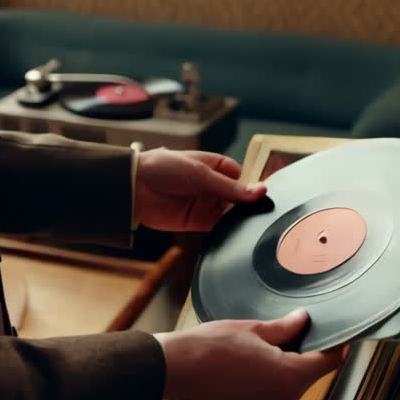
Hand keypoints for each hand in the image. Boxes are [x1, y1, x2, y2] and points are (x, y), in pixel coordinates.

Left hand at [134, 148, 265, 231]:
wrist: (134, 187)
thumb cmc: (164, 168)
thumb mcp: (201, 174)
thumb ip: (230, 187)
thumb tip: (261, 191)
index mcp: (215, 166)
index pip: (242, 177)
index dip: (252, 186)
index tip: (264, 195)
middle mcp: (213, 186)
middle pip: (239, 197)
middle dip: (248, 205)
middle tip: (263, 212)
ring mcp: (206, 204)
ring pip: (231, 213)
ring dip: (240, 218)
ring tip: (252, 223)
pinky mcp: (198, 222)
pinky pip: (219, 228)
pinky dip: (228, 230)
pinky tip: (237, 232)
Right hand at [154, 310, 344, 399]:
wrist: (173, 371)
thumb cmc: (211, 347)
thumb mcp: (254, 330)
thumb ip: (286, 328)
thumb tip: (303, 321)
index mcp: (289, 378)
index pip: (328, 363)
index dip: (335, 346)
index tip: (337, 334)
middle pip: (307, 376)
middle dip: (303, 355)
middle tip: (290, 332)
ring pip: (288, 388)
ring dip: (284, 369)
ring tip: (262, 348)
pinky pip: (270, 398)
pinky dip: (267, 383)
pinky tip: (248, 366)